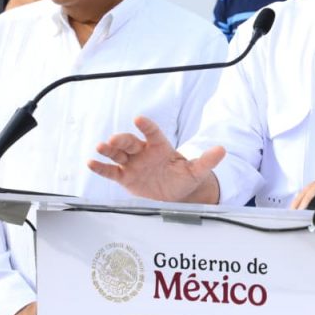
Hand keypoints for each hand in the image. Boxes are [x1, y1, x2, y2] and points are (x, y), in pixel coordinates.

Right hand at [88, 116, 224, 202]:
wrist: (176, 195)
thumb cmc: (184, 178)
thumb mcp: (197, 171)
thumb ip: (207, 161)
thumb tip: (222, 150)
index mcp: (160, 146)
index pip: (152, 133)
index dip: (146, 126)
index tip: (140, 119)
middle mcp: (144, 152)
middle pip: (130, 142)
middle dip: (122, 139)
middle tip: (115, 139)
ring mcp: (133, 164)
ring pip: (118, 154)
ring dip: (109, 150)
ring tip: (101, 147)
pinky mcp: (125, 177)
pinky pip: (111, 171)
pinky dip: (101, 168)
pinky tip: (92, 163)